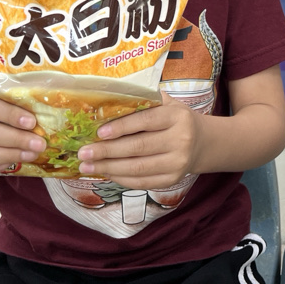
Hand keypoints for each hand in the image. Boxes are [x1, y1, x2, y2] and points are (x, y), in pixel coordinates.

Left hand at [77, 93, 202, 190]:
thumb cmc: (175, 119)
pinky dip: (120, 178)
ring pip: (137, 168)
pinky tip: (105, 173)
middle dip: (107, 151)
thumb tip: (106, 103)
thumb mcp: (166, 104)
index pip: (146, 121)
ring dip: (109, 168)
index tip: (98, 132)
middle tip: (83, 153)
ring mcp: (178, 163)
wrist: (201, 143)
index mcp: (177, 116)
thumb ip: (144, 101)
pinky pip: (142, 182)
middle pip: (139, 147)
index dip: (121, 127)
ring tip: (87, 166)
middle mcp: (181, 140)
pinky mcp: (172, 180)